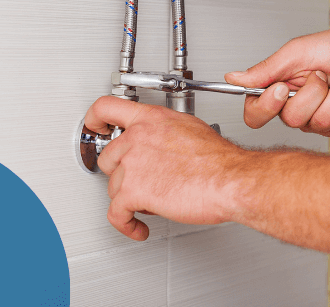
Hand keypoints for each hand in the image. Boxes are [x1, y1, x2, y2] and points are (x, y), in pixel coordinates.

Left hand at [85, 96, 247, 240]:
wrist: (231, 180)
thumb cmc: (220, 161)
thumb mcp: (192, 129)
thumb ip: (167, 131)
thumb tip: (163, 140)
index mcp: (152, 119)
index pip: (107, 108)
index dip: (94, 119)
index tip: (95, 127)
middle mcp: (138, 138)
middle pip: (108, 157)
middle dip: (122, 173)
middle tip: (138, 179)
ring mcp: (132, 165)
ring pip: (114, 187)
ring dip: (130, 198)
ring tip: (152, 201)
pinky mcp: (133, 192)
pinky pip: (117, 214)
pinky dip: (126, 224)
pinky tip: (137, 226)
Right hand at [225, 28, 329, 137]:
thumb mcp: (299, 50)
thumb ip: (266, 68)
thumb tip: (234, 78)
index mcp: (282, 90)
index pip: (256, 114)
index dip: (266, 107)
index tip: (282, 89)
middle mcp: (300, 110)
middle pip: (293, 119)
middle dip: (315, 91)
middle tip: (323, 74)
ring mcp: (322, 122)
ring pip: (323, 122)